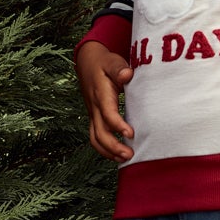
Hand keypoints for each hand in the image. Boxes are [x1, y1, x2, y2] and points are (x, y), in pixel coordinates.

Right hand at [75, 40, 134, 161]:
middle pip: (99, 132)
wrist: (88, 63)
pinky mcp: (94, 118)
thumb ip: (119, 69)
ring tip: (125, 158)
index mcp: (100, 94)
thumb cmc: (104, 63)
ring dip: (108, 151)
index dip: (117, 125)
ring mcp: (92, 114)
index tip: (131, 134)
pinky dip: (105, 149)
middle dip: (113, 146)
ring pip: (95, 138)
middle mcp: (94, 107)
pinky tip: (118, 155)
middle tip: (130, 154)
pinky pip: (95, 138)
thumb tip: (127, 74)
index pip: (107, 113)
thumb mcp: (112, 61)